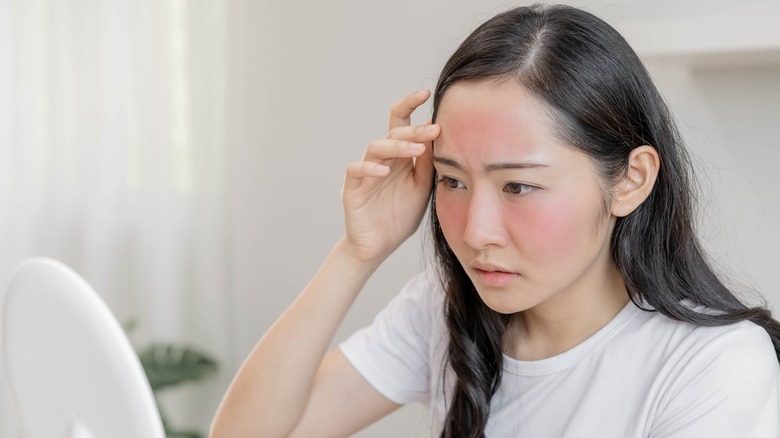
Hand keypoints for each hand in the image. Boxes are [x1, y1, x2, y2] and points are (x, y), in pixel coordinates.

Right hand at [341, 90, 439, 264]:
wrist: (378, 247)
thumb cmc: (399, 216)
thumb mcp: (422, 187)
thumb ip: (428, 163)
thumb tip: (439, 134)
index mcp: (398, 157)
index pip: (401, 123)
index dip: (410, 105)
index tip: (428, 93)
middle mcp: (381, 159)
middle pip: (393, 132)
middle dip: (414, 129)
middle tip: (435, 130)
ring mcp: (365, 173)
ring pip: (376, 146)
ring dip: (397, 146)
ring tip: (416, 150)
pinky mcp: (352, 189)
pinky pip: (356, 170)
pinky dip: (370, 168)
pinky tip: (385, 171)